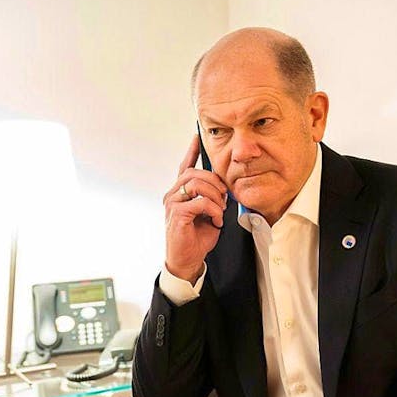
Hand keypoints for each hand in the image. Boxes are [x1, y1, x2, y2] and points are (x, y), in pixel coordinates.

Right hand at [163, 135, 227, 282]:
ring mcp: (172, 204)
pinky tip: (216, 220)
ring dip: (215, 196)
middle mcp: (173, 195)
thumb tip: (223, 187)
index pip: (185, 167)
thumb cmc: (197, 238)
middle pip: (194, 173)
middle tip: (224, 196)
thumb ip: (212, 197)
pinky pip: (199, 202)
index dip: (191, 151)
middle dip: (214, 181)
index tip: (197, 136)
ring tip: (220, 209)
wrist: (187, 260)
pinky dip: (213, 210)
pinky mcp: (177, 214)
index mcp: (180, 193)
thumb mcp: (209, 213)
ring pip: (197, 184)